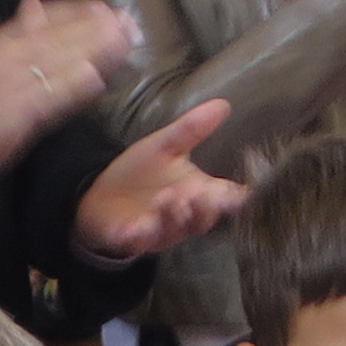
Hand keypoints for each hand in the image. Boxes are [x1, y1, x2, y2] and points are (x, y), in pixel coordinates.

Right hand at [0, 0, 138, 180]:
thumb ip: (16, 30)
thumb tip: (34, 2)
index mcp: (4, 41)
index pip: (47, 20)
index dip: (78, 12)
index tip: (105, 7)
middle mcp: (12, 55)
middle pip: (60, 37)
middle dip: (96, 28)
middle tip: (129, 21)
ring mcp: (18, 83)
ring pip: (61, 62)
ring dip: (94, 51)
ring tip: (124, 42)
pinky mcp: (21, 112)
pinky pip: (51, 98)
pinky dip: (72, 87)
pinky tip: (96, 78)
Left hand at [75, 101, 247, 259]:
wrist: (100, 196)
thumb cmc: (140, 173)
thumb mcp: (164, 146)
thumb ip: (192, 129)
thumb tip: (223, 104)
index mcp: (198, 194)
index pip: (226, 199)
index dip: (237, 198)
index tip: (245, 192)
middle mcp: (184, 217)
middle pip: (203, 219)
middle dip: (203, 207)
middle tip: (200, 192)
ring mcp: (160, 231)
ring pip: (173, 230)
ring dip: (173, 215)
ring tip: (169, 197)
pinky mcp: (134, 239)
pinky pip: (140, 241)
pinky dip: (141, 235)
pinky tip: (138, 227)